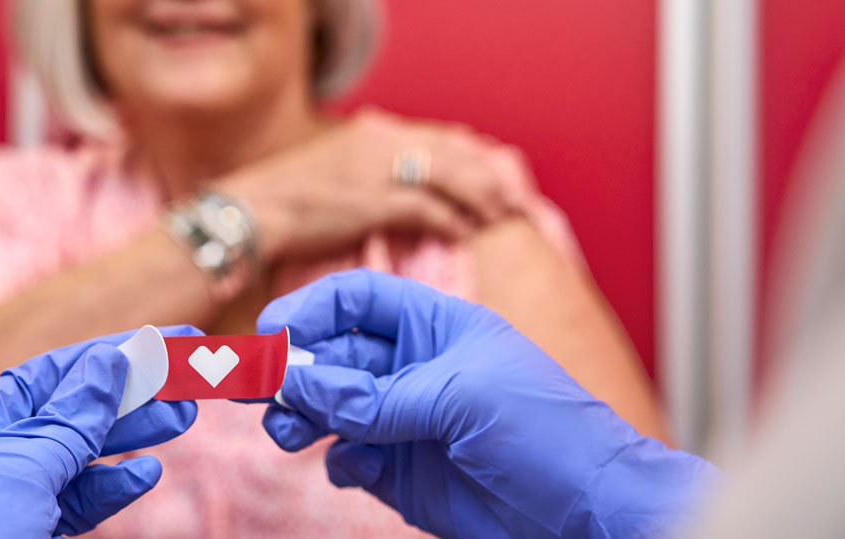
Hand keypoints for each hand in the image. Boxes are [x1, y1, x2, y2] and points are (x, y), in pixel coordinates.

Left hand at [0, 326, 200, 537]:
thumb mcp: (23, 466)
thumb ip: (72, 416)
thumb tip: (108, 361)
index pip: (46, 376)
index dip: (105, 356)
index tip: (157, 342)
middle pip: (72, 414)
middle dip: (131, 397)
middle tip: (185, 379)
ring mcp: (12, 499)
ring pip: (84, 458)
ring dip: (134, 437)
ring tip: (183, 416)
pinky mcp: (33, 532)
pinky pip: (82, 502)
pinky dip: (116, 488)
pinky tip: (148, 473)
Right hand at [218, 109, 529, 260]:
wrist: (250, 212)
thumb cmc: (288, 200)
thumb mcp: (335, 171)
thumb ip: (371, 170)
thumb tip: (402, 187)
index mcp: (372, 132)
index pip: (440, 137)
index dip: (474, 157)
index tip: (495, 176)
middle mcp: (380, 142)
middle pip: (455, 152)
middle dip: (490, 176)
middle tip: (516, 200)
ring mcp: (378, 169)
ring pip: (451, 176)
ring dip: (481, 197)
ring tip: (503, 217)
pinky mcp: (373, 201)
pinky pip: (429, 208)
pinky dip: (453, 220)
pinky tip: (468, 233)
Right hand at [258, 269, 717, 537]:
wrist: (589, 511)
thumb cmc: (546, 431)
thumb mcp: (459, 396)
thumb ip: (374, 394)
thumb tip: (298, 381)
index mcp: (436, 326)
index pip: (359, 300)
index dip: (312, 309)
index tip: (271, 333)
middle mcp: (414, 369)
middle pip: (334, 355)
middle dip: (294, 369)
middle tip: (256, 391)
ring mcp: (406, 422)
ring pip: (331, 408)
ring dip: (302, 415)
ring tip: (289, 431)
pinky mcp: (403, 472)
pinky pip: (348, 458)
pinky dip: (337, 460)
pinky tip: (350, 466)